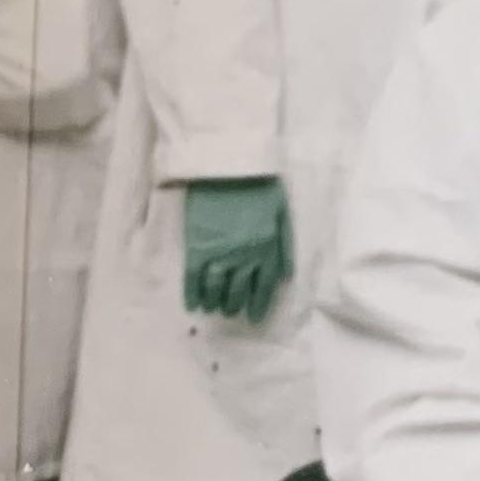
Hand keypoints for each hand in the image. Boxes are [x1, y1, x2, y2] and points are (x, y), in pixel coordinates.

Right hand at [183, 178, 293, 322]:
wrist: (227, 164)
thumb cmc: (259, 182)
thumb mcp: (282, 211)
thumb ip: (285, 245)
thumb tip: (287, 275)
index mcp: (267, 246)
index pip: (264, 286)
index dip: (258, 304)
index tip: (254, 317)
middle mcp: (244, 256)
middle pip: (238, 291)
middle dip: (235, 305)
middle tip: (232, 311)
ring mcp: (219, 253)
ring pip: (216, 289)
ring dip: (215, 303)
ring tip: (214, 308)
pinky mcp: (196, 246)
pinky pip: (193, 279)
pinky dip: (193, 294)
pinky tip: (194, 304)